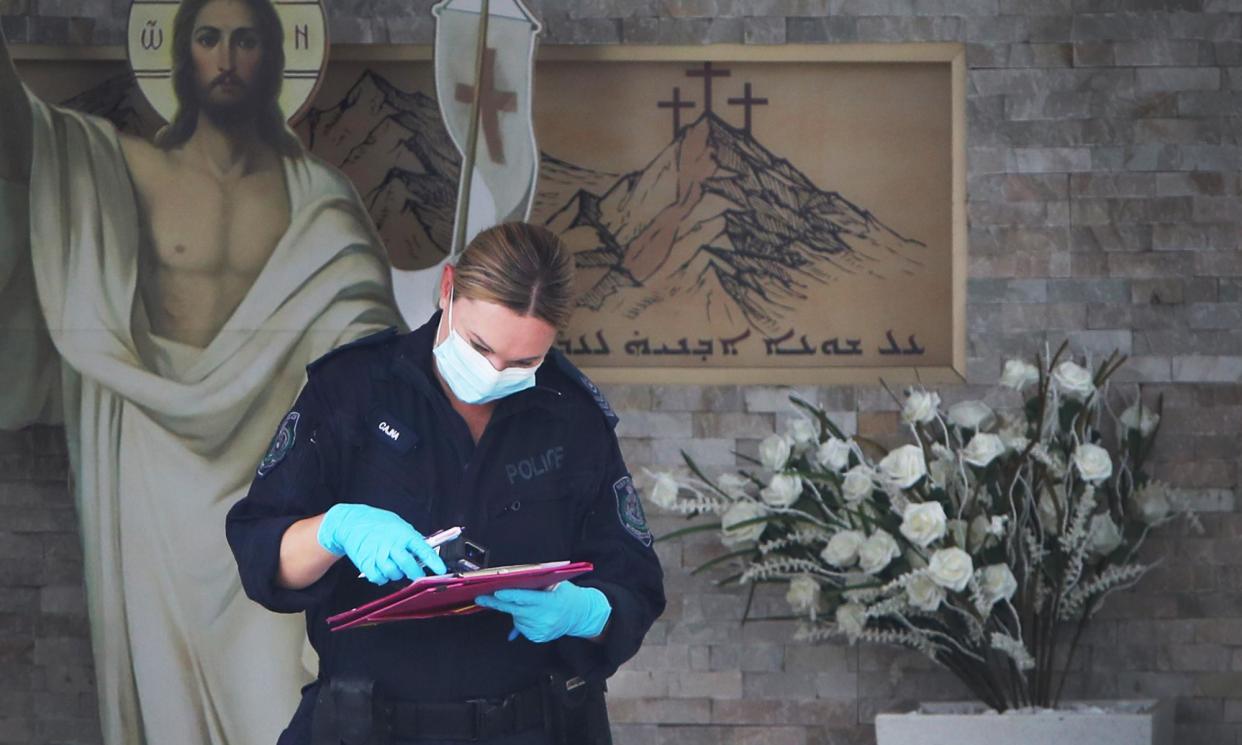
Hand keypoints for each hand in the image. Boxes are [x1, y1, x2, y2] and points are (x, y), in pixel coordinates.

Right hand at [317, 504, 446, 584]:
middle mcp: (391, 544)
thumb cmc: (378, 522)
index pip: (422, 549)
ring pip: (393, 573)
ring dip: (397, 575)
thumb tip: (425, 550)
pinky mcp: (365, 562)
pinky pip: (378, 578)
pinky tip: (382, 570)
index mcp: (403, 533)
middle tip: (417, 575)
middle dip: (415, 574)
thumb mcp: (399, 525)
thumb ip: (411, 538)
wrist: (351, 521)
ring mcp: (377, 553)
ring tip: (395, 567)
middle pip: (407, 565)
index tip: (441, 570)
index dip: (434, 561)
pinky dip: (382, 578)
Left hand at [474, 582, 610, 642]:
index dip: (510, 595)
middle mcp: (546, 618)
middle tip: (482, 598)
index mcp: (550, 602)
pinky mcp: (539, 638)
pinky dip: (522, 620)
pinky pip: (522, 628)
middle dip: (498, 603)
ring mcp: (542, 630)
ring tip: (531, 605)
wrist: (582, 615)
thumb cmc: (567, 595)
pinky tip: (532, 615)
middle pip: (515, 611)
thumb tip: (516, 582)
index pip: (526, 598)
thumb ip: (538, 583)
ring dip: (517, 611)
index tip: (496, 592)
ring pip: (517, 619)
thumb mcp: (557, 584)